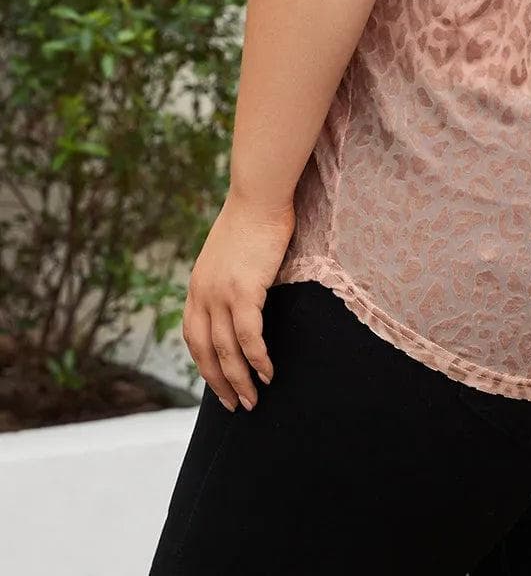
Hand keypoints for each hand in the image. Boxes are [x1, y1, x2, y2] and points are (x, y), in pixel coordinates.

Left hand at [182, 191, 295, 411]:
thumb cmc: (252, 219)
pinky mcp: (244, 291)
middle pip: (205, 351)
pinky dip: (257, 358)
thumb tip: (244, 300)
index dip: (204, 363)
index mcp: (196, 286)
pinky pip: (249, 336)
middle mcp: (202, 294)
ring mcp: (221, 294)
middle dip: (219, 382)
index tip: (217, 382)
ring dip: (240, 379)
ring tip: (253, 400)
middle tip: (234, 405)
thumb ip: (229, 279)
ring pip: (226, 350)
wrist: (258, 196)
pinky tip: (267, 373)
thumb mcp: (228, 255)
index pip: (192, 336)